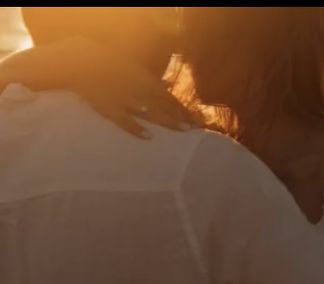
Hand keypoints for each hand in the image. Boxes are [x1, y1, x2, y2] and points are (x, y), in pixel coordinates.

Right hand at [26, 36, 195, 136]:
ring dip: (166, 120)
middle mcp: (137, 89)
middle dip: (180, 116)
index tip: (196, 120)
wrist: (81, 62)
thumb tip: (167, 86)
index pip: (168, 97)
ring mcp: (124, 100)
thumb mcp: (132, 69)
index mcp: (143, 80)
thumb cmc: (108, 65)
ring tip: (182, 130)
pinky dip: (136, 128)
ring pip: (150, 112)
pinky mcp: (110, 108)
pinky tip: (149, 137)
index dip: (183, 109)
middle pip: (164, 106)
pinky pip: (124, 121)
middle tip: (196, 129)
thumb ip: (150, 81)